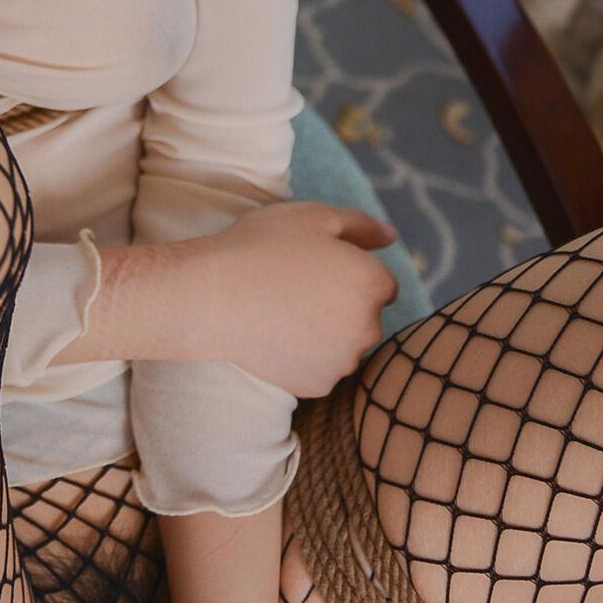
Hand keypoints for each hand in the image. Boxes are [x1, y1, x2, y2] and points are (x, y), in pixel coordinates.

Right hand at [191, 201, 401, 399]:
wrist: (210, 297)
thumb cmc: (261, 249)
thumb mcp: (312, 217)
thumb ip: (360, 225)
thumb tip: (392, 235)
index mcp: (373, 284)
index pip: (381, 283)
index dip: (348, 272)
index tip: (314, 268)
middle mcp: (369, 328)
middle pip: (366, 316)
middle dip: (342, 304)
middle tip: (296, 288)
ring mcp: (343, 362)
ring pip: (344, 344)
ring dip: (326, 332)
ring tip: (283, 311)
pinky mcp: (318, 384)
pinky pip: (322, 367)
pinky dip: (306, 355)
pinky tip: (277, 335)